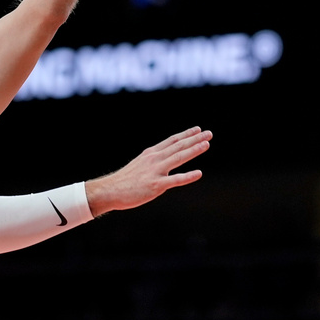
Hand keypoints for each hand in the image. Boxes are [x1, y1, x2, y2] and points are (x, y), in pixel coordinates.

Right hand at [84, 126, 210, 216]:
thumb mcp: (139, 165)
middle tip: (209, 133)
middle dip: (195, 139)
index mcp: (151, 154)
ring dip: (194, 150)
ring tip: (206, 145)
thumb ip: (152, 162)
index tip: (198, 129)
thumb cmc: (124, 181)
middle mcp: (154, 159)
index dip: (186, 134)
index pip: (172, 141)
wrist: (110, 190)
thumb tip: (163, 160)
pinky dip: (188, 176)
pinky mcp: (156, 185)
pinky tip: (199, 173)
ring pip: (178, 158)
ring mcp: (155, 171)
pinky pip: (175, 180)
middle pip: (178, 146)